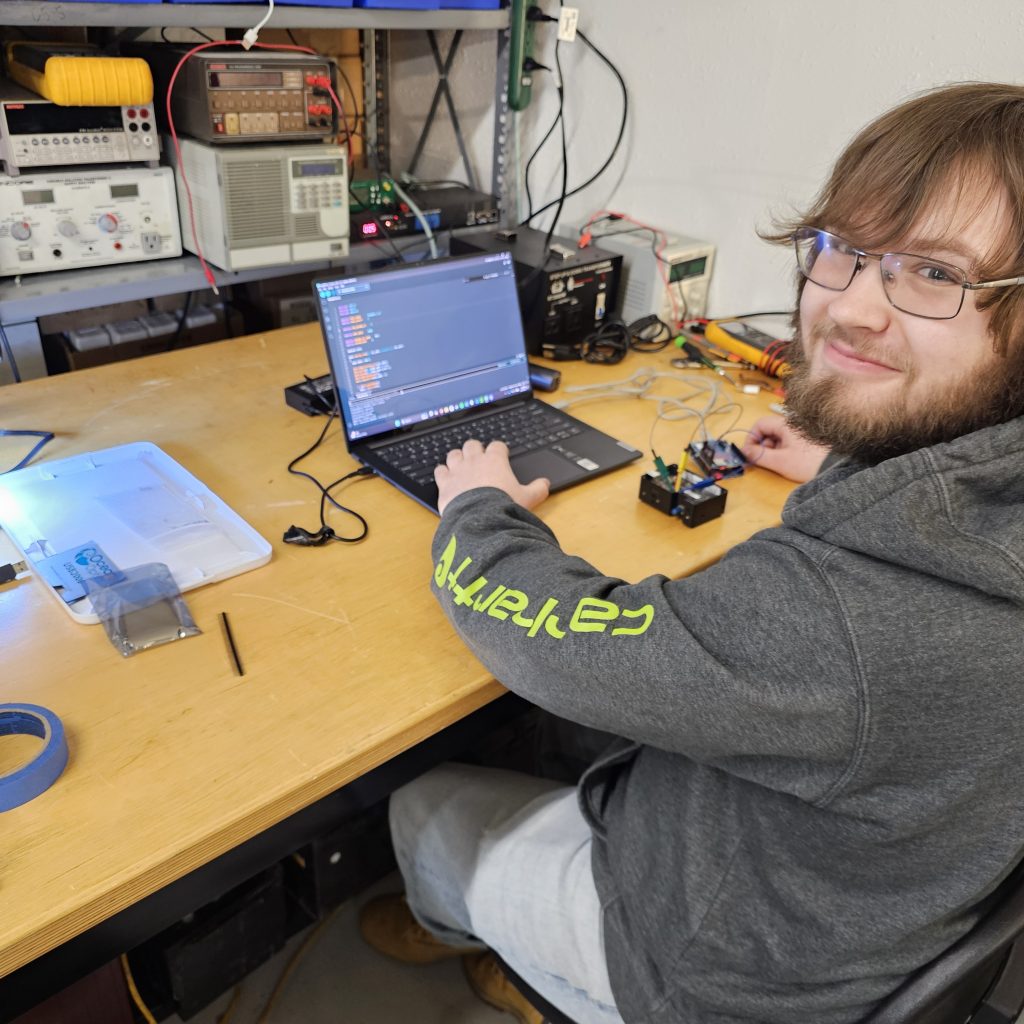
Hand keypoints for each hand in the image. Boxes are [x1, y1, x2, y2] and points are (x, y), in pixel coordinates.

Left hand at [435, 439, 549, 515]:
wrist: (480, 519)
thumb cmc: (505, 506)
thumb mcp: (528, 499)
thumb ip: (538, 489)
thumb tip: (545, 484)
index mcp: (495, 461)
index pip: (497, 446)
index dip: (499, 450)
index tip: (501, 455)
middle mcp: (475, 461)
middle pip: (472, 445)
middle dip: (475, 449)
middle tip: (478, 458)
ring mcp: (458, 470)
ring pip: (454, 454)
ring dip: (457, 458)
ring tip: (460, 465)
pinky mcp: (445, 483)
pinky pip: (440, 470)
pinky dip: (443, 472)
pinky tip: (446, 478)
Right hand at [740, 414, 829, 482]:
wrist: (836, 467)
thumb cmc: (809, 462)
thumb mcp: (780, 461)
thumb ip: (759, 455)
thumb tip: (744, 452)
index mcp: (785, 425)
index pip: (759, 424)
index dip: (751, 438)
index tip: (749, 452)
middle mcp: (792, 425)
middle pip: (768, 431)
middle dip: (761, 446)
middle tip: (761, 461)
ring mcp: (799, 433)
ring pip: (777, 438)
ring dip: (771, 450)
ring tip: (776, 464)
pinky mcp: (805, 441)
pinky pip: (787, 442)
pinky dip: (782, 451)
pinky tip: (786, 462)